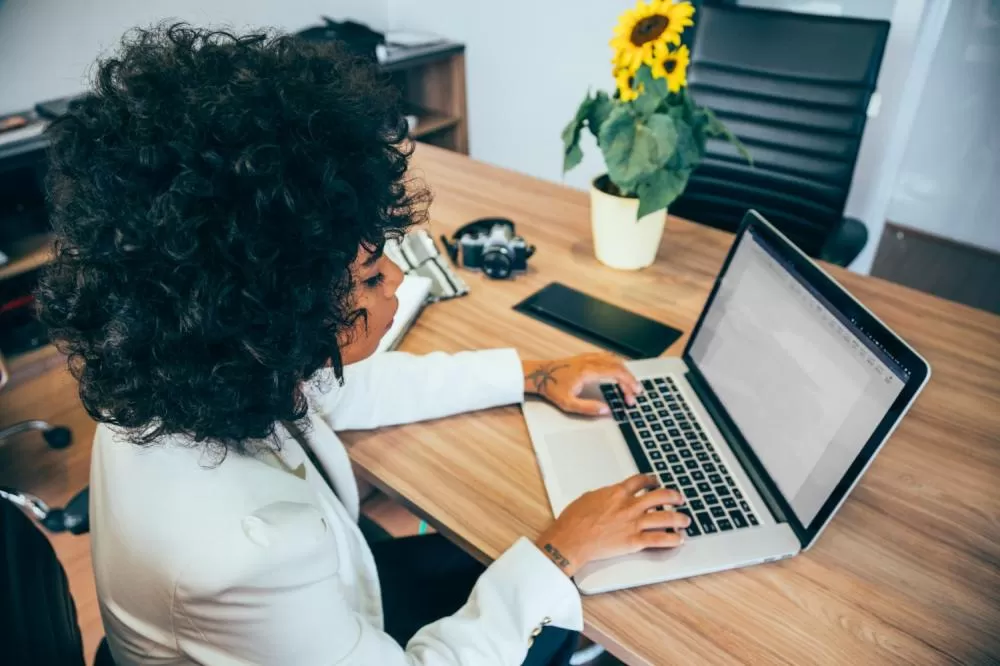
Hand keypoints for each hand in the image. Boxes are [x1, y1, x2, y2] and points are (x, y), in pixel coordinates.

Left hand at [522, 353, 641, 415]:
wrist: (539, 375)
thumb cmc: (551, 388)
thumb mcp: (568, 403)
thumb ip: (588, 408)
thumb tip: (606, 410)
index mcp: (588, 371)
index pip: (617, 373)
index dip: (629, 382)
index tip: (635, 392)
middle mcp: (590, 361)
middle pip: (618, 366)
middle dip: (629, 379)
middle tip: (634, 393)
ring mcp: (587, 357)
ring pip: (613, 359)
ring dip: (624, 371)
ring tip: (629, 384)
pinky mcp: (585, 357)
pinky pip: (606, 356)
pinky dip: (616, 364)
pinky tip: (617, 371)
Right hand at [534, 474, 688, 576]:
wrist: (570, 540)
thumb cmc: (573, 520)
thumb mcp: (588, 498)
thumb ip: (605, 495)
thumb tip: (610, 495)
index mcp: (616, 492)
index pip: (640, 481)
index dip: (651, 479)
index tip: (656, 481)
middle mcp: (629, 505)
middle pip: (660, 496)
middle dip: (673, 496)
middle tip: (679, 498)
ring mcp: (633, 523)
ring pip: (665, 517)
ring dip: (679, 518)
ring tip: (685, 520)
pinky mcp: (634, 541)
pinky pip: (659, 539)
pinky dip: (672, 539)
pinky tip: (679, 539)